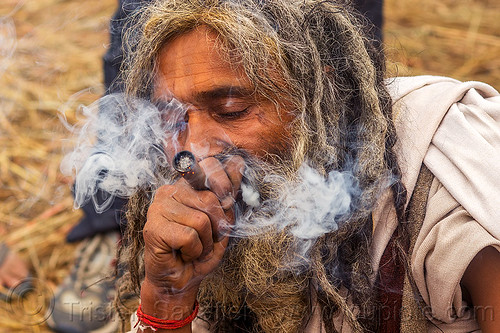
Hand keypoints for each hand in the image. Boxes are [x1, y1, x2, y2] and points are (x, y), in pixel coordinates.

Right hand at [141, 155, 243, 316]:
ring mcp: (158, 207)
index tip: (226, 203)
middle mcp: (169, 190)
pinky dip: (194, 251)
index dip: (225, 185)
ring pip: (201, 220)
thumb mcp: (222, 221)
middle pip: (211, 199)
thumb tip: (238, 161)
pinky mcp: (154, 227)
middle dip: (216, 228)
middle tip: (205, 240)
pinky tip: (182, 254)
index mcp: (186, 185)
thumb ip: (228, 193)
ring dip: (204, 243)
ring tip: (193, 248)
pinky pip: (189, 236)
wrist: (181, 280)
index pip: (209, 166)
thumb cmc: (201, 250)